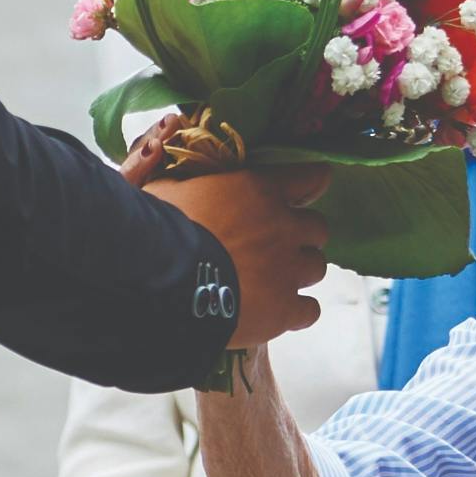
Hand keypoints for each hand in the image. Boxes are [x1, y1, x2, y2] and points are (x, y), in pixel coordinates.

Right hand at [148, 166, 330, 348]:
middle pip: (318, 228)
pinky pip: (310, 310)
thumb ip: (188, 178)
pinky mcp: (284, 310)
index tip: (307, 188)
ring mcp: (287, 270)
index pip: (310, 178)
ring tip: (274, 281)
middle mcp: (283, 227)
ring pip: (317, 267)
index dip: (310, 183)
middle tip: (275, 245)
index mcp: (259, 190)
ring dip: (300, 271)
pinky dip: (298, 311)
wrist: (162, 282)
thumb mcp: (167, 187)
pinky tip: (278, 313)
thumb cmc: (158, 229)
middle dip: (301, 235)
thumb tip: (169, 163)